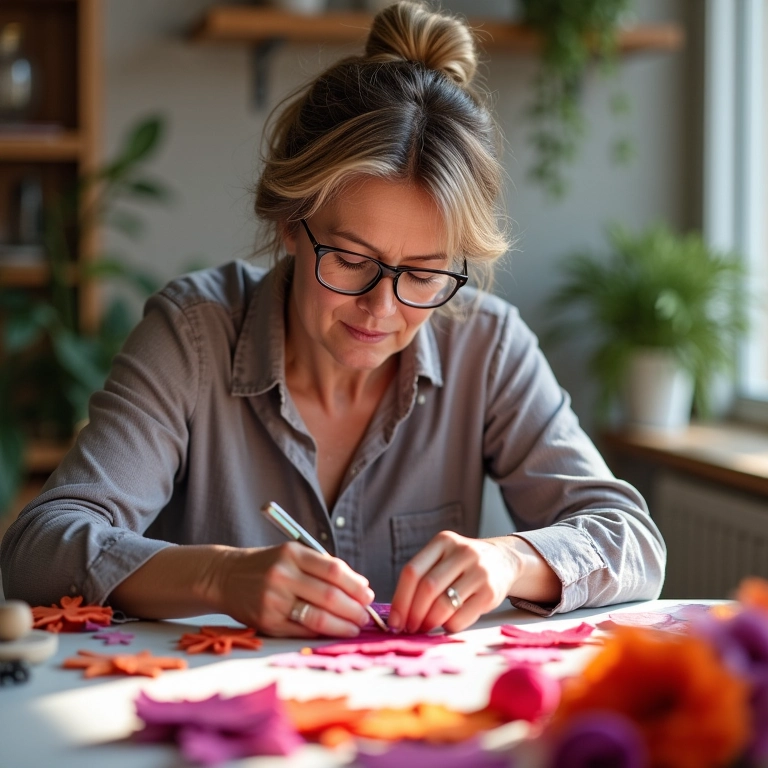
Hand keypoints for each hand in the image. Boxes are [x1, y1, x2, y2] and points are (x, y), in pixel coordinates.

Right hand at [213, 543, 374, 637]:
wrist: (225, 577)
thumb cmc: (268, 565)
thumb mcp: (292, 554)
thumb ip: (323, 567)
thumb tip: (361, 586)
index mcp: (292, 554)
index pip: (334, 570)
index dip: (356, 585)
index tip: (368, 595)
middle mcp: (282, 575)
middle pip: (329, 596)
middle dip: (354, 609)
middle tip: (366, 616)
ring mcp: (273, 599)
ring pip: (318, 617)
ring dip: (343, 625)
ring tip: (355, 627)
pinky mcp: (267, 622)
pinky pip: (302, 630)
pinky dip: (323, 633)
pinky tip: (334, 632)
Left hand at [388, 531, 518, 634]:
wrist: (504, 559)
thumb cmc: (464, 564)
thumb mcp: (444, 556)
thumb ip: (423, 576)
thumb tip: (399, 614)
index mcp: (443, 541)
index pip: (412, 571)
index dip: (400, 599)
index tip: (395, 620)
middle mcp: (462, 552)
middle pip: (427, 588)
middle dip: (414, 614)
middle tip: (409, 628)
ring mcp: (479, 571)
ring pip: (444, 604)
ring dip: (430, 622)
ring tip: (425, 628)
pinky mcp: (491, 592)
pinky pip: (462, 617)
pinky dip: (449, 626)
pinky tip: (445, 625)